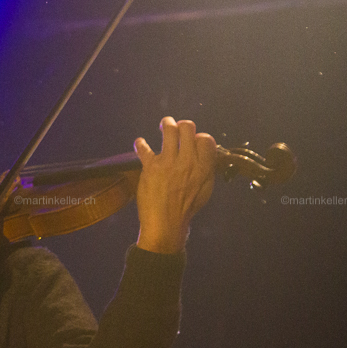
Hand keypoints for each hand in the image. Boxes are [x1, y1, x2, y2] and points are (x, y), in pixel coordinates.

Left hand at [134, 117, 215, 253]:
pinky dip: (140, 144)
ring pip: (169, 130)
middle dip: (183, 125)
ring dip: (166, 124)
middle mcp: (187, 161)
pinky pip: (144, 148)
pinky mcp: (151, 166)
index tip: (194, 139)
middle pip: (188, 128)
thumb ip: (206, 170)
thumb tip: (206, 156)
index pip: (206, 139)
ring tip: (165, 124)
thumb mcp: (205, 189)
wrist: (166, 223)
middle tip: (178, 128)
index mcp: (203, 168)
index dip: (199, 136)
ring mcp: (168, 162)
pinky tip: (139, 143)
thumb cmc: (185, 208)